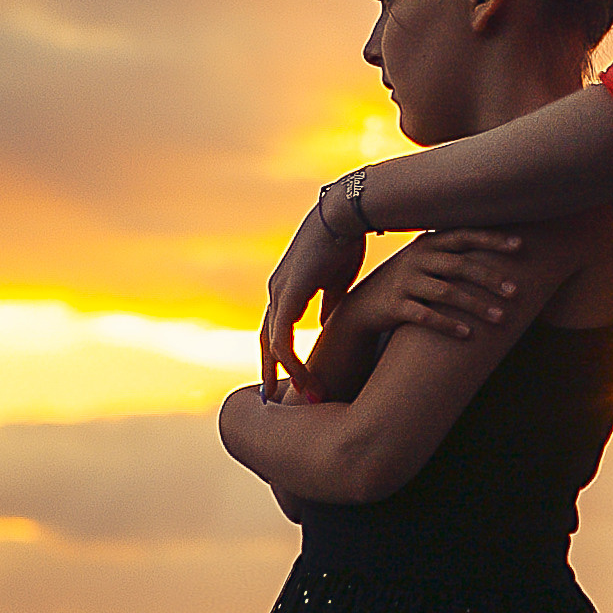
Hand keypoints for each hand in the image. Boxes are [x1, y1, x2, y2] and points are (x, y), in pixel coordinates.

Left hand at [261, 198, 368, 399]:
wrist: (346, 215)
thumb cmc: (345, 243)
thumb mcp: (336, 282)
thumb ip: (328, 305)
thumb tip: (325, 325)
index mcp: (287, 289)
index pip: (277, 329)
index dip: (281, 356)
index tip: (293, 380)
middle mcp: (276, 292)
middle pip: (266, 340)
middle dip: (272, 370)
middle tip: (276, 397)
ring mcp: (279, 292)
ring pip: (271, 343)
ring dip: (285, 372)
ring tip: (303, 394)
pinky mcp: (288, 294)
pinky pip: (282, 336)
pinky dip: (290, 359)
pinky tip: (303, 375)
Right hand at [303, 229, 525, 398]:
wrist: (363, 306)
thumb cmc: (408, 282)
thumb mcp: (426, 262)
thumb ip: (453, 254)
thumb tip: (500, 249)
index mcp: (428, 244)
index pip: (465, 236)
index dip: (492, 239)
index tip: (520, 245)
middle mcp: (416, 259)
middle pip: (460, 265)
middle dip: (491, 278)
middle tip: (517, 292)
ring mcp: (404, 282)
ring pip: (446, 292)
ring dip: (476, 305)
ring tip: (501, 318)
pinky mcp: (395, 306)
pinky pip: (425, 315)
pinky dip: (447, 324)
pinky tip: (468, 334)